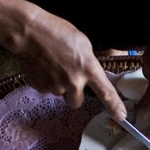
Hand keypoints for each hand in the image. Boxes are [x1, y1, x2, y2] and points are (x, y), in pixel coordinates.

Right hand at [12, 8, 126, 120]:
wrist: (29, 32)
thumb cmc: (56, 31)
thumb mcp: (82, 43)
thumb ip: (88, 62)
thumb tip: (89, 75)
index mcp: (88, 68)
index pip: (105, 92)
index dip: (114, 106)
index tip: (121, 117)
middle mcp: (74, 82)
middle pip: (77, 102)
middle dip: (73, 94)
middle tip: (66, 76)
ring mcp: (56, 87)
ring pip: (60, 94)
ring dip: (58, 85)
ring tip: (51, 65)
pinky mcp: (40, 88)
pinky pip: (46, 89)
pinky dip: (45, 81)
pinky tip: (42, 66)